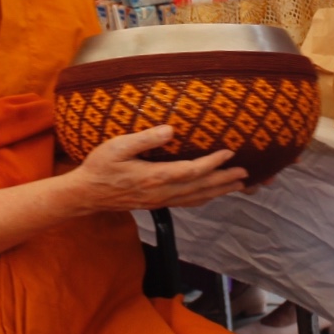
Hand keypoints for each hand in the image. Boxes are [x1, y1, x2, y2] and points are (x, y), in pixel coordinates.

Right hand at [71, 126, 248, 210]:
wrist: (87, 194)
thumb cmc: (100, 167)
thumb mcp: (117, 147)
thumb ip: (145, 139)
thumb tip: (170, 130)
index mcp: (154, 177)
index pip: (191, 171)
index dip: (213, 163)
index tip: (229, 152)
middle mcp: (161, 192)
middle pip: (201, 187)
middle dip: (225, 180)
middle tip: (246, 172)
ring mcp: (160, 200)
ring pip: (197, 197)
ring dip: (219, 191)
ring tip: (239, 184)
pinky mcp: (157, 203)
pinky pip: (187, 202)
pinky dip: (205, 198)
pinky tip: (213, 194)